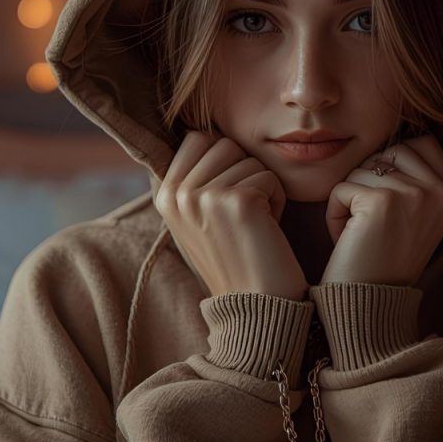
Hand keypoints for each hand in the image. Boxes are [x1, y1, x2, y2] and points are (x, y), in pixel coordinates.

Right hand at [154, 130, 309, 300]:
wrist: (253, 308)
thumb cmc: (235, 259)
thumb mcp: (199, 217)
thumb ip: (194, 179)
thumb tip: (200, 133)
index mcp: (164, 195)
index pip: (197, 138)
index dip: (225, 160)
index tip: (228, 197)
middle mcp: (178, 194)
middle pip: (225, 143)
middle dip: (245, 172)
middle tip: (243, 214)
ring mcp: (204, 196)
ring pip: (250, 159)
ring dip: (263, 188)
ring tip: (254, 224)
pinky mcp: (237, 202)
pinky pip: (270, 177)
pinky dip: (278, 201)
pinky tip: (267, 230)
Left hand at [320, 134, 442, 286]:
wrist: (370, 306)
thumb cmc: (383, 260)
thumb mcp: (415, 216)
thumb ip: (417, 179)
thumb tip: (401, 138)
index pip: (423, 142)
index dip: (393, 163)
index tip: (388, 204)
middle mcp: (440, 191)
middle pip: (389, 150)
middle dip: (369, 180)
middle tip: (372, 222)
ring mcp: (414, 194)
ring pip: (361, 168)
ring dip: (349, 200)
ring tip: (361, 235)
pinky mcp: (381, 201)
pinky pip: (341, 188)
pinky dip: (334, 214)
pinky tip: (348, 240)